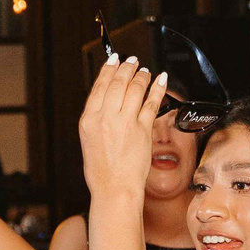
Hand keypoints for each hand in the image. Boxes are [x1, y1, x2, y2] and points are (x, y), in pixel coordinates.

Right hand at [78, 57, 170, 199]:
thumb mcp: (89, 140)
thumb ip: (97, 118)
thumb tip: (108, 101)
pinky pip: (151, 102)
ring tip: (145, 71)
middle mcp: (105, 118)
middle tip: (132, 61)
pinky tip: (160, 79)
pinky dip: (157, 88)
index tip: (114, 60)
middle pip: (117, 82)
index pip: (99, 86)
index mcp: (89, 119)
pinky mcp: (142, 130)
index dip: (108, 69)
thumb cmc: (102, 170)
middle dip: (126, 67)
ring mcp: (124, 122)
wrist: (114, 188)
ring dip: (141, 75)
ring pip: (135, 88)